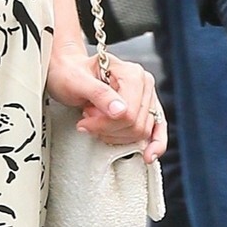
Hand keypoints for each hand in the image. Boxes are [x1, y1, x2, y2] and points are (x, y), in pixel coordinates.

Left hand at [46, 39, 165, 162]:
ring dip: (116, 134)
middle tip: (88, 118)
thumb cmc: (70, 73)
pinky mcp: (147, 109)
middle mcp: (144, 83)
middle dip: (108, 129)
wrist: (68, 71)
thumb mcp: (77, 81)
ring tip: (97, 120)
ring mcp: (148, 96)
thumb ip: (99, 94)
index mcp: (132, 73)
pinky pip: (157, 130)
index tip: (84, 122)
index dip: (104, 124)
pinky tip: (148, 156)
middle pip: (136, 125)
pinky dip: (154, 144)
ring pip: (142, 132)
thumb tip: (121, 112)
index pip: (128, 114)